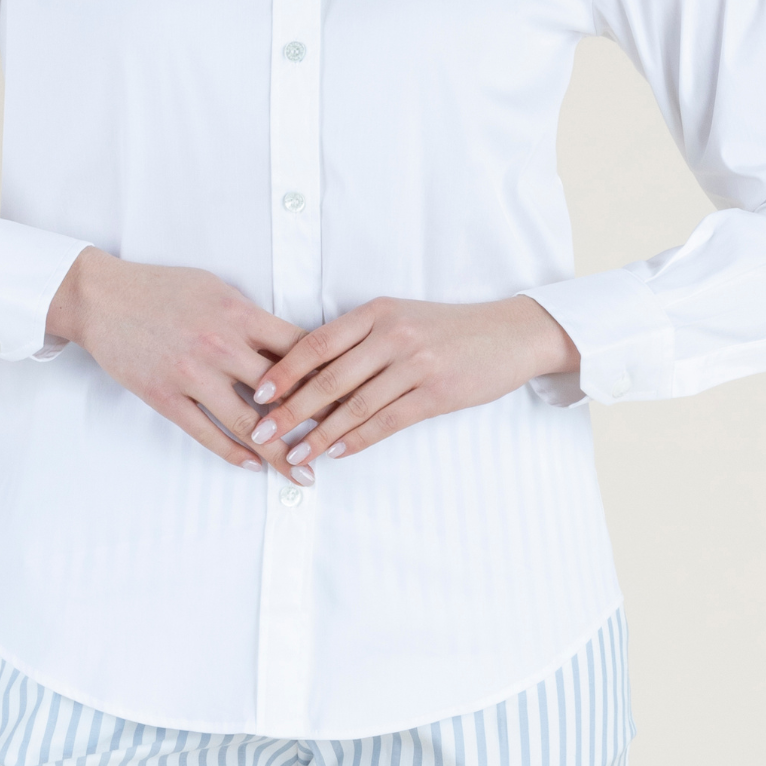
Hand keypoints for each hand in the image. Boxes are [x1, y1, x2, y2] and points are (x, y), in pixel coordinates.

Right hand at [45, 248, 329, 480]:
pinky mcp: (165, 396)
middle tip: (340, 446)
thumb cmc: (163, 288)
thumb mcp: (216, 290)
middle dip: (315, 422)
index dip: (329, 376)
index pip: (299, 349)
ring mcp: (192, 374)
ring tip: (303, 473)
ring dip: (279, 452)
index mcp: (239, 314)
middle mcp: (221, 345)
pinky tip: (252, 466)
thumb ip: (253, 318)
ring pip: (248, 422)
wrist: (102, 297)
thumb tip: (293, 343)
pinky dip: (233, 453)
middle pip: (282, 392)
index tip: (352, 397)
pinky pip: (206, 433)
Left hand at [244, 294, 580, 469]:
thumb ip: (360, 340)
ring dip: (320, 433)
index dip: (284, 370)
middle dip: (290, 408)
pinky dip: (359, 439)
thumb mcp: (400, 319)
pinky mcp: (437, 393)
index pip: (317, 343)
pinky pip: (388, 421)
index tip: (257, 394)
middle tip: (262, 432)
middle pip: (329, 377)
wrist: (509, 334)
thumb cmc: (447, 329)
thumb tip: (310, 375)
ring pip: (355, 404)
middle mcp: (393, 334)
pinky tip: (338, 453)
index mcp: (376, 312)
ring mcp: (416, 363)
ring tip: (294, 453)